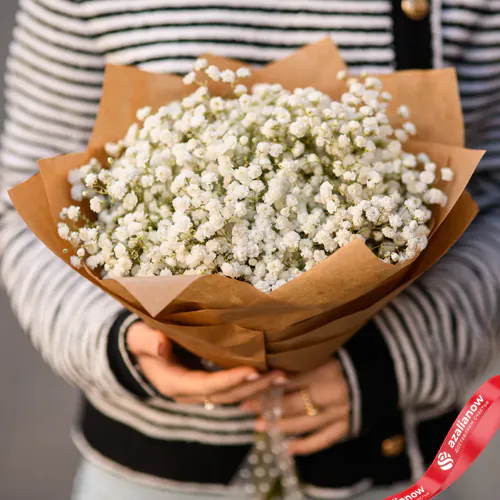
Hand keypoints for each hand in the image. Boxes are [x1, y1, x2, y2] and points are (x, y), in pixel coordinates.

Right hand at [127, 321, 286, 404]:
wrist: (140, 349)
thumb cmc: (141, 339)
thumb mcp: (139, 337)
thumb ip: (147, 340)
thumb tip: (161, 344)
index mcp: (173, 384)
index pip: (207, 386)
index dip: (230, 380)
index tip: (254, 370)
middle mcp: (190, 393)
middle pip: (227, 395)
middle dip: (254, 387)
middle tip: (281, 374)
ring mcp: (200, 392)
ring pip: (234, 395)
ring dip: (258, 388)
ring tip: (284, 376)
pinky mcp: (209, 385)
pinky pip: (233, 389)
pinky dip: (253, 383)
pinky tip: (272, 374)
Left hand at [240, 359, 349, 455]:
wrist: (383, 368)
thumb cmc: (349, 355)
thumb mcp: (327, 349)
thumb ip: (303, 357)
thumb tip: (273, 363)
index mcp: (326, 367)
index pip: (290, 378)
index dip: (267, 383)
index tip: (248, 385)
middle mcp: (332, 391)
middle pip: (292, 402)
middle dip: (266, 406)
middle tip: (245, 407)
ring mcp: (340, 411)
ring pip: (304, 423)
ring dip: (280, 426)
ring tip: (258, 426)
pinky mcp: (348, 425)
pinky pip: (324, 440)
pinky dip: (306, 446)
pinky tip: (287, 449)